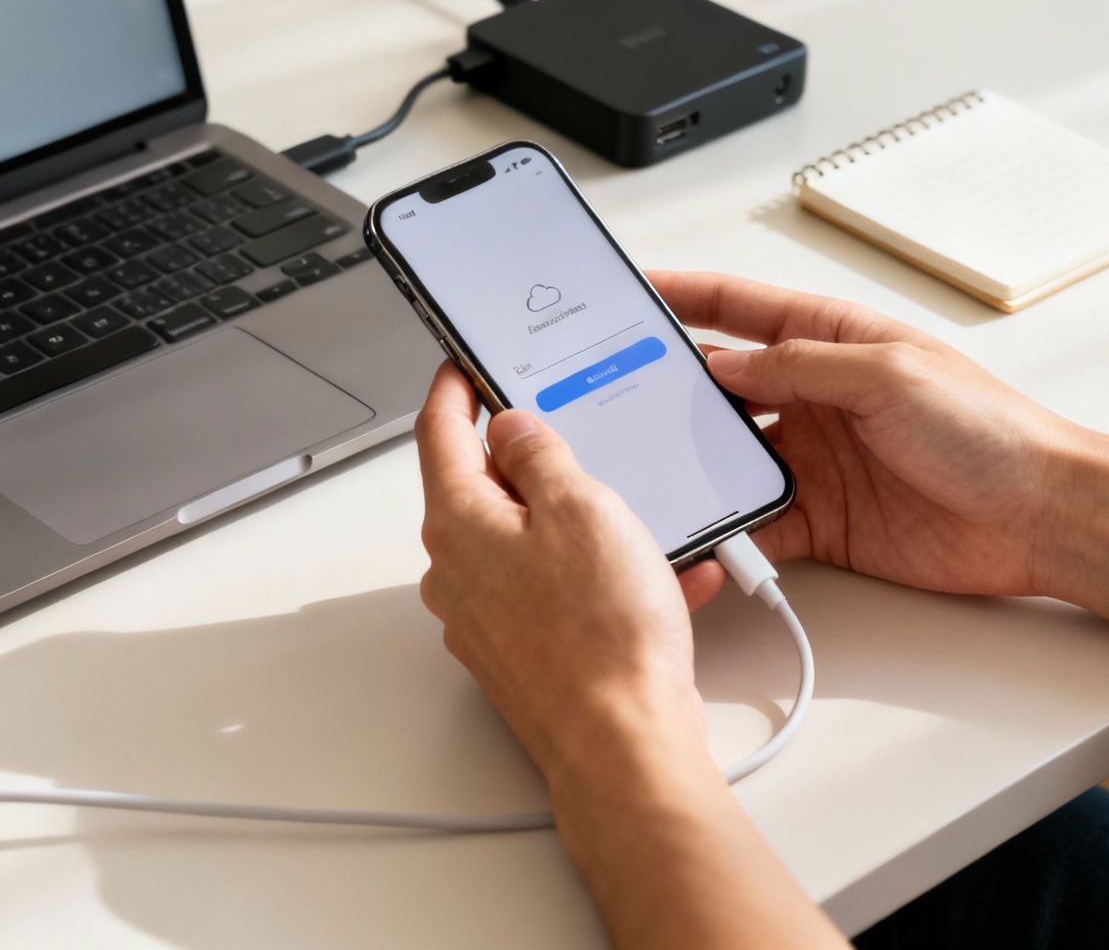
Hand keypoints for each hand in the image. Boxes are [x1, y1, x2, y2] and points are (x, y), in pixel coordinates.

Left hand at [413, 364, 720, 776]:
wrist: (623, 744)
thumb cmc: (600, 634)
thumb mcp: (581, 507)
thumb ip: (540, 455)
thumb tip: (511, 428)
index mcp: (457, 523)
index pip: (437, 432)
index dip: (454, 388)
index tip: (463, 364)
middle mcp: (457, 572)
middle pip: (482, 489)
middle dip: (530, 460)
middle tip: (570, 431)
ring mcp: (486, 618)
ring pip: (531, 544)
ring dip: (586, 525)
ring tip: (646, 522)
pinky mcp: (524, 655)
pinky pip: (563, 594)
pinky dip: (608, 579)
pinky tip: (671, 580)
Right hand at [650, 271, 1090, 597]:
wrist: (1041, 516)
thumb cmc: (991, 430)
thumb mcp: (889, 374)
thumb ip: (800, 365)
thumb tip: (726, 363)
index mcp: (834, 342)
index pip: (740, 309)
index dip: (685, 296)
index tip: (634, 290)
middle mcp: (818, 397)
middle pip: (722, 386)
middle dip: (671, 388)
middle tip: (618, 392)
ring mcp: (816, 459)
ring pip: (729, 457)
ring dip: (695, 464)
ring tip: (654, 467)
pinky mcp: (821, 519)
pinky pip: (756, 521)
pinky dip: (728, 529)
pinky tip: (706, 532)